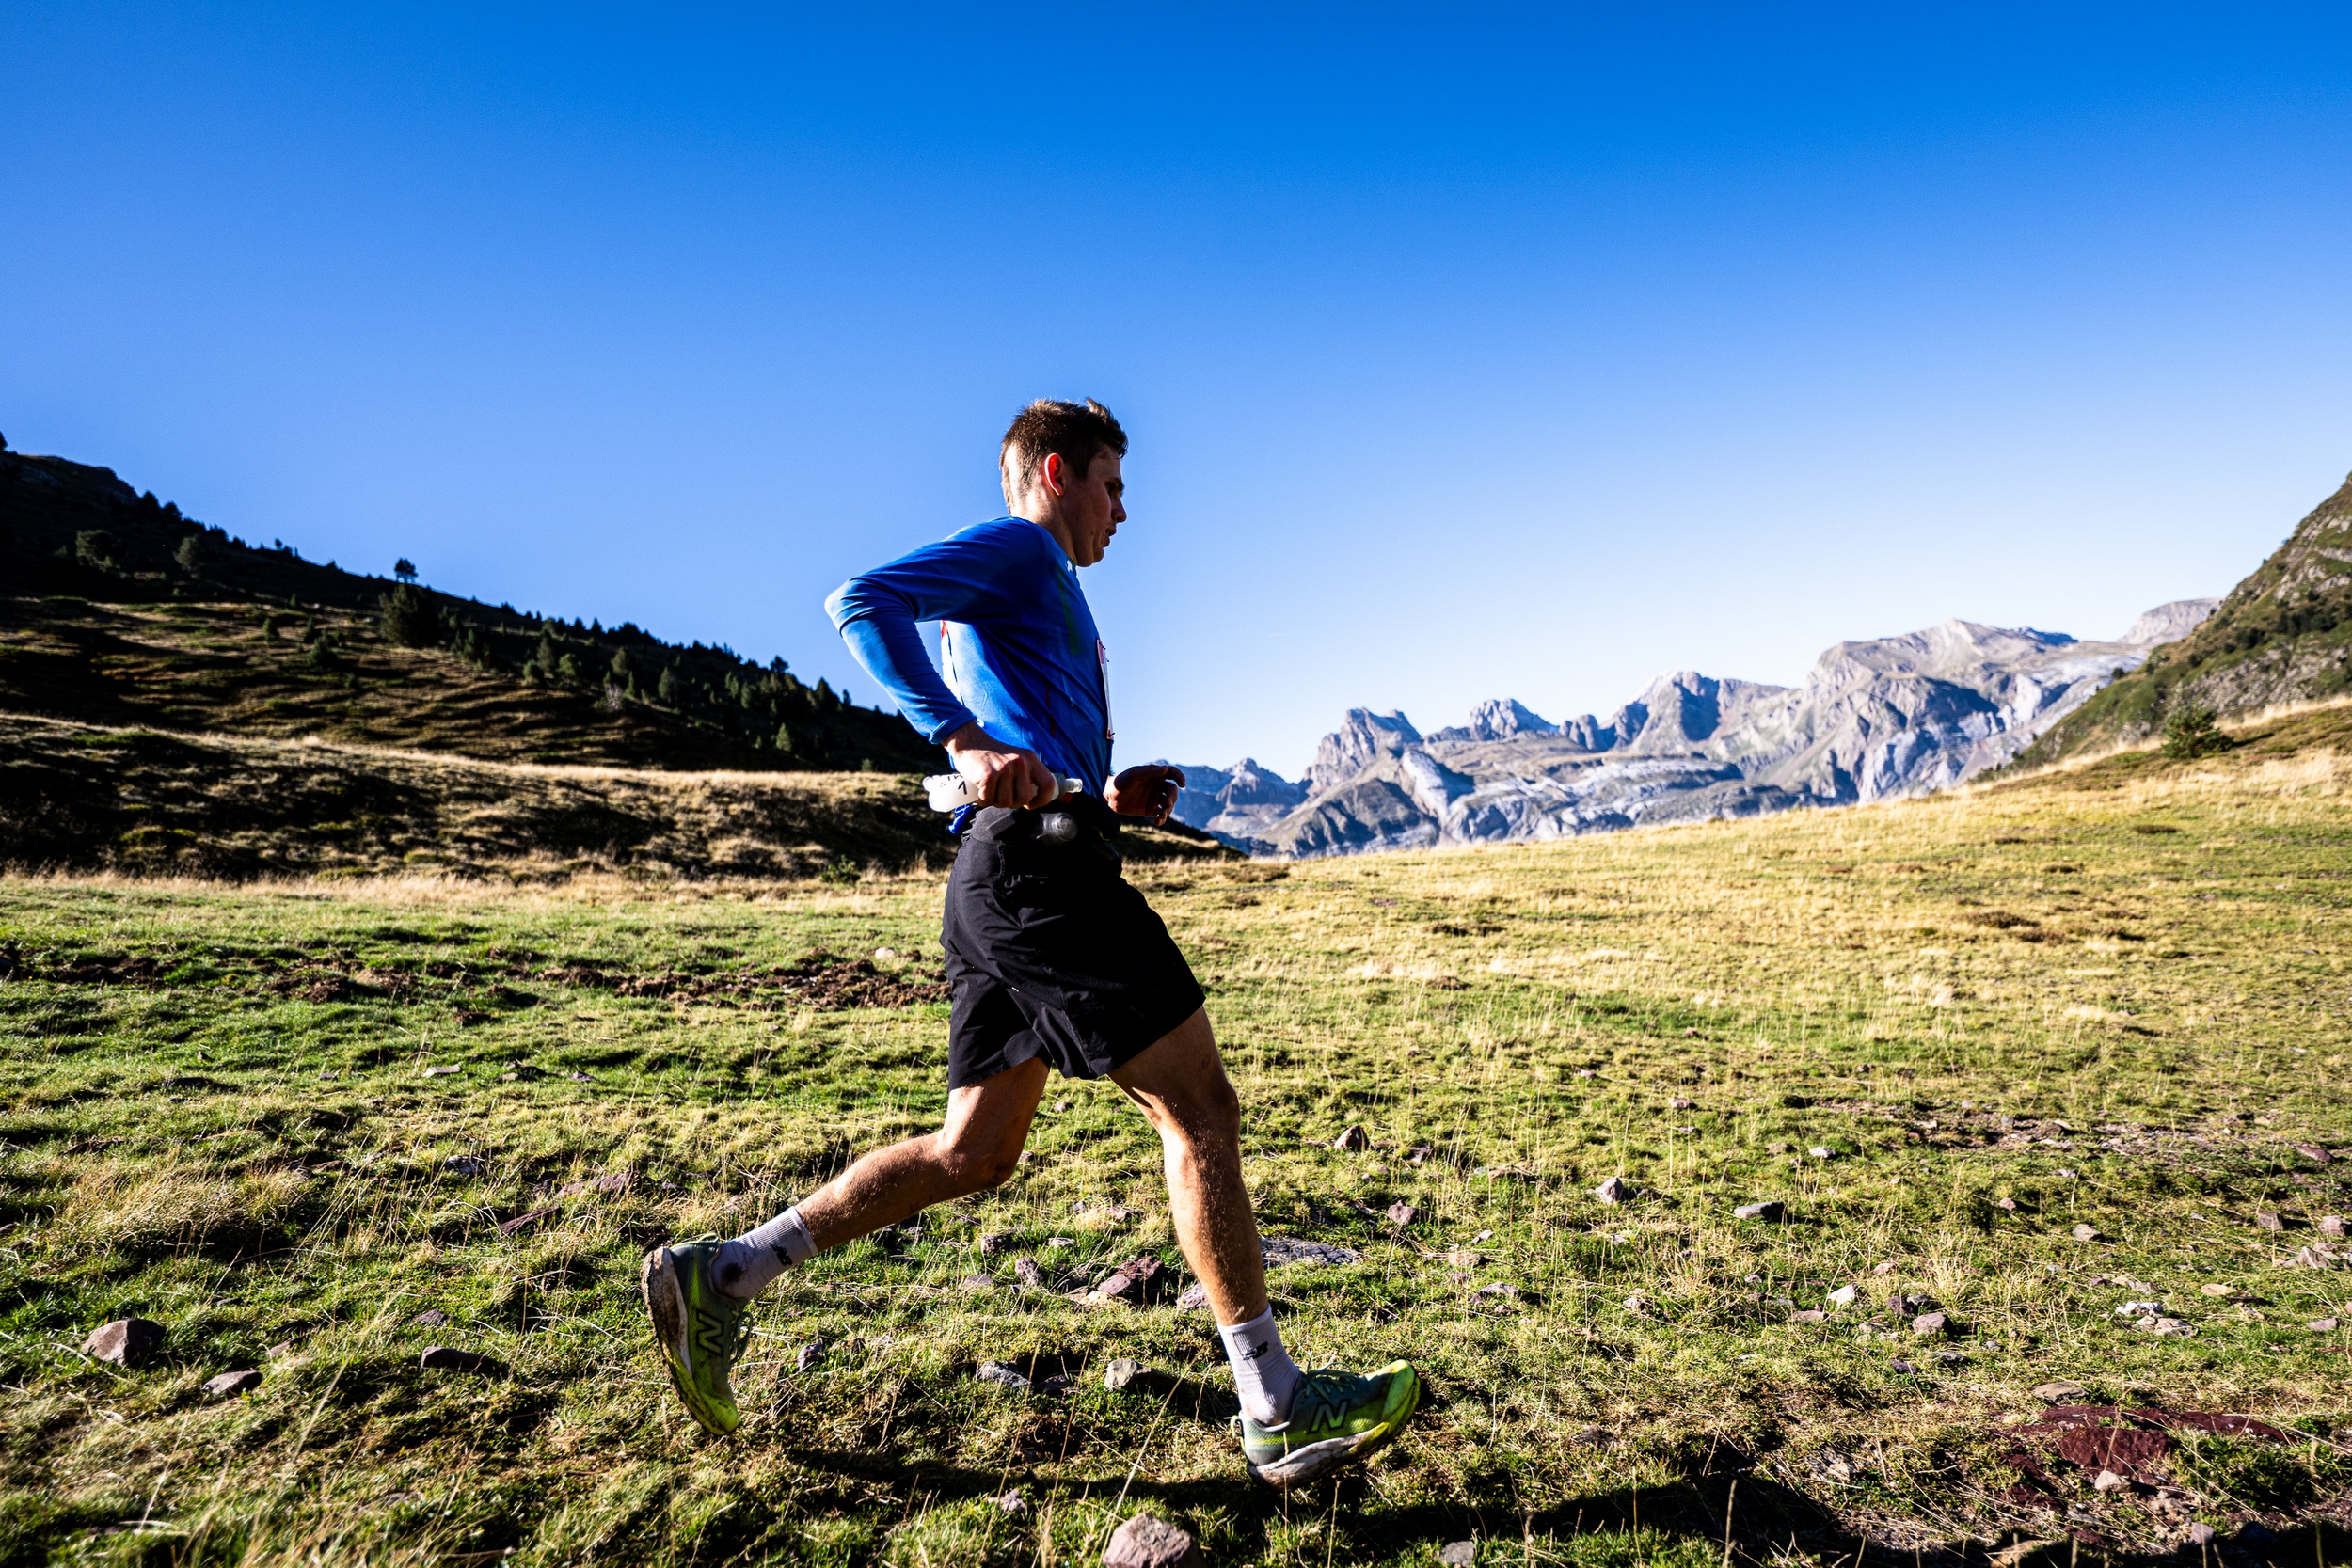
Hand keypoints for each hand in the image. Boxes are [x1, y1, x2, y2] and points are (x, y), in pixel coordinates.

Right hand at [943, 723, 1058, 808]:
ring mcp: (1004, 768)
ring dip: (996, 802)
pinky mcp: (988, 775)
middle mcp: (1019, 762)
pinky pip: (988, 800)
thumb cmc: (993, 756)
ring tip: (990, 791)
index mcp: (1030, 758)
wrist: (969, 742)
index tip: (1032, 804)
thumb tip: (1034, 798)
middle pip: (1024, 798)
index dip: (1042, 799)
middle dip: (1012, 803)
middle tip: (1002, 795)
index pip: (1048, 783)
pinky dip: (982, 800)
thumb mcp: (1016, 758)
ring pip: (1006, 802)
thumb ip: (1027, 774)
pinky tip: (979, 790)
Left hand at [1106, 763, 1185, 824]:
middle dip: (1172, 798)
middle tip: (1166, 803)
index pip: (1173, 774)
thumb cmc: (1121, 781)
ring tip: (1160, 815)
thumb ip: (1149, 771)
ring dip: (1168, 810)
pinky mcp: (1151, 810)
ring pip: (1169, 804)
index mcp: (1156, 775)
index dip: (1180, 777)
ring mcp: (1155, 799)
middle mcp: (1158, 786)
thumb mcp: (1134, 774)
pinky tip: (1158, 821)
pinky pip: (1161, 815)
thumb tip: (1166, 769)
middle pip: (1173, 791)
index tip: (1182, 784)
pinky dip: (1162, 819)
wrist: (1109, 797)